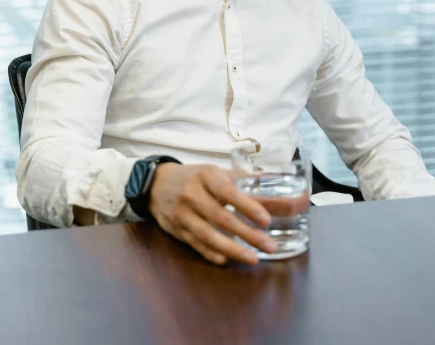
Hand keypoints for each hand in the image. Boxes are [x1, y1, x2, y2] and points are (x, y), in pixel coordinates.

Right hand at [149, 163, 276, 265]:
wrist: (156, 184)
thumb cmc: (195, 177)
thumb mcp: (216, 173)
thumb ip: (244, 183)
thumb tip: (278, 194)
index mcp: (206, 176)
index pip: (228, 192)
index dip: (247, 206)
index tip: (266, 220)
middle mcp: (192, 194)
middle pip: (221, 218)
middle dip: (247, 234)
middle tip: (269, 246)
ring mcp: (182, 214)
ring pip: (208, 235)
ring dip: (233, 249)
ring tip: (253, 258)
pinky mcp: (176, 230)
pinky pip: (195, 244)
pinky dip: (210, 253)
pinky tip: (225, 260)